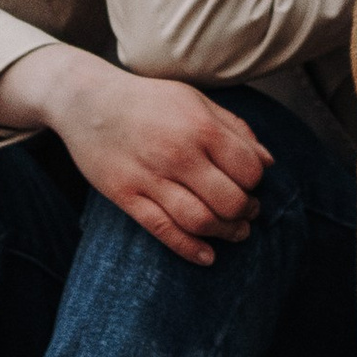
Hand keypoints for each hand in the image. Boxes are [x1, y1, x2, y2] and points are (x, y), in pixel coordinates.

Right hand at [41, 53, 271, 268]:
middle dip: (246, 212)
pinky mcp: (127, 196)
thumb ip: (234, 128)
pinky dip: (190, 249)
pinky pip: (164, 231)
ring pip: (201, 221)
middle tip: (248, 212)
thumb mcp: (195, 99)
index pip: (249, 170)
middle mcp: (178, 153)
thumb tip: (268, 161)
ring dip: (226, 233)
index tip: (251, 184)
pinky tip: (207, 257)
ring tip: (235, 232)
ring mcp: (150, 177)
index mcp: (200, 126)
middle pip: (230, 201)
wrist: (87, 100)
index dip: (256, 182)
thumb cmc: (148, 100)